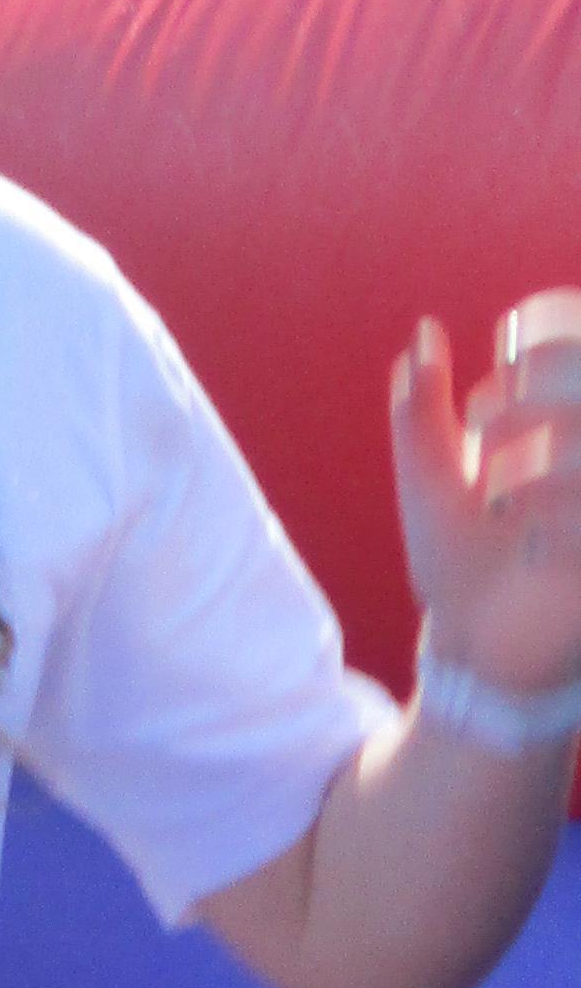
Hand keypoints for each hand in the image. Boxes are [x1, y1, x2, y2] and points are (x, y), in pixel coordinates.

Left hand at [394, 294, 580, 699]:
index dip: (551, 364)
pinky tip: (530, 533)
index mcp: (571, 456)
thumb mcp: (432, 485)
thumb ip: (423, 410)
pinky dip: (564, 516)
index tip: (480, 402)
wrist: (470, 656)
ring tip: (500, 489)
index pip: (579, 375)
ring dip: (553, 462)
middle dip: (544, 412)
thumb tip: (425, 331)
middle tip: (488, 428)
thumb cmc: (459, 569)